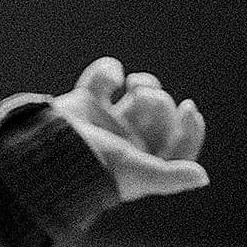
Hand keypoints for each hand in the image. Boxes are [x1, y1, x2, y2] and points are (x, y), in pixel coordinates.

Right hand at [49, 57, 207, 200]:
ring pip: (141, 93)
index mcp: (141, 163)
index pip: (177, 145)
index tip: (189, 108)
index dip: (189, 128)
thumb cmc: (91, 168)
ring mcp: (106, 120)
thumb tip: (204, 177)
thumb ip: (170, 176)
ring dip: (146, 84)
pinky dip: (109, 70)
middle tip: (144, 101)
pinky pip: (106, 76)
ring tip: (134, 85)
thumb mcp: (136, 174)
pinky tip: (111, 78)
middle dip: (159, 104)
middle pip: (162, 115)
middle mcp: (126, 141)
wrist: (43, 151)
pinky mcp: (85, 101)